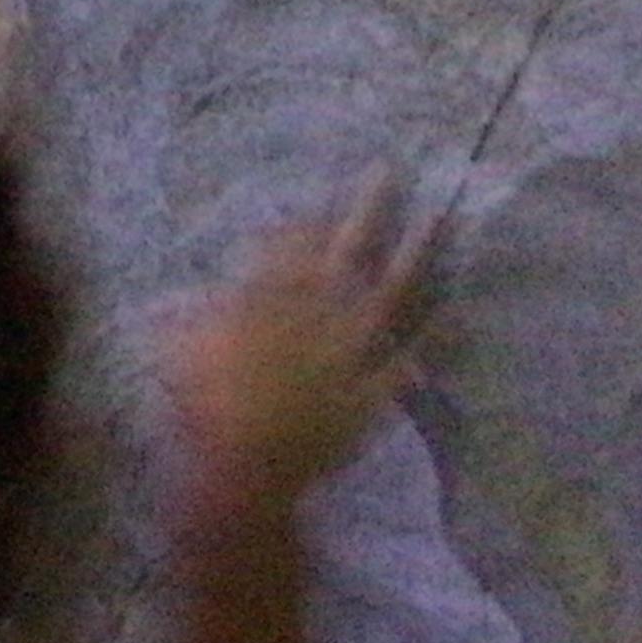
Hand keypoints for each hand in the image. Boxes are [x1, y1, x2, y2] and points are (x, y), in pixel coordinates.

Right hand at [165, 177, 423, 525]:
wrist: (243, 470)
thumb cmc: (203, 410)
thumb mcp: (185, 350)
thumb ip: (203, 317)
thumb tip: (214, 292)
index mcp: (272, 301)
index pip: (292, 247)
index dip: (309, 220)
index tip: (326, 195)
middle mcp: (318, 317)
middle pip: (347, 252)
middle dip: (368, 210)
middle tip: (390, 172)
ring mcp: (351, 355)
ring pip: (390, 295)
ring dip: (416, 256)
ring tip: (440, 220)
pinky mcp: (372, 393)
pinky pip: (406, 364)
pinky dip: (431, 343)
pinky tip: (456, 318)